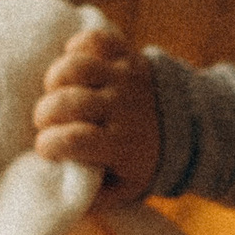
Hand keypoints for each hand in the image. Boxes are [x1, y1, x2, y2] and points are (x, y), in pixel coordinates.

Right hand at [34, 21, 161, 198]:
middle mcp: (123, 108)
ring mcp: (126, 78)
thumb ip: (91, 194)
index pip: (73, 140)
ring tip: (56, 91)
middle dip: (45, 114)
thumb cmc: (142, 161)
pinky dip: (77, 46)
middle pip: (69, 102)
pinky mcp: (128, 56)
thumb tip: (55, 187)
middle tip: (47, 122)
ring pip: (77, 66)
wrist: (189, 126)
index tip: (45, 148)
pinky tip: (74, 64)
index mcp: (121, 145)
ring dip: (55, 79)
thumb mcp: (123, 188)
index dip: (48, 144)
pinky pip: (95, 39)